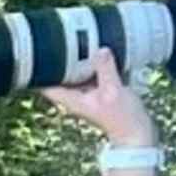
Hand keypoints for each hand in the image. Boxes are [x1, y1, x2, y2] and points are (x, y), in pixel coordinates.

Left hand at [46, 51, 157, 165]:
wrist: (136, 134)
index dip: (40, 71)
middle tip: (61, 41)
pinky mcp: (98, 91)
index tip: (39, 54)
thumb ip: (106, 69)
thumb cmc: (123, 119)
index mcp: (72, 100)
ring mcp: (87, 95)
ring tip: (79, 41)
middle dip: (59, 60)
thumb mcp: (114, 91)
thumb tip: (100, 49)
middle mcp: (75, 97)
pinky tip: (97, 52)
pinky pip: (90, 74)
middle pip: (59, 76)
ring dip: (77, 61)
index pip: (46, 86)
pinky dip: (92, 66)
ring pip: (75, 74)